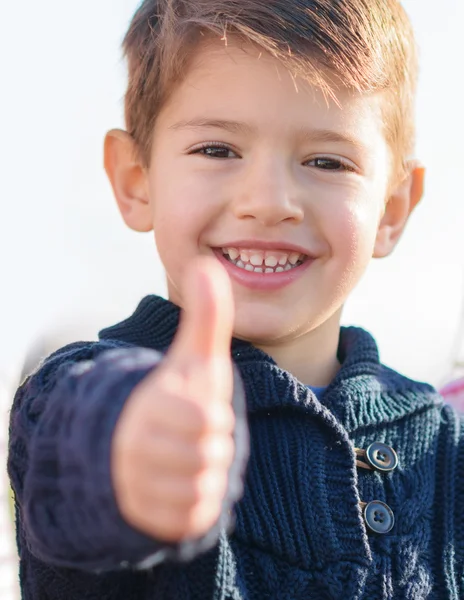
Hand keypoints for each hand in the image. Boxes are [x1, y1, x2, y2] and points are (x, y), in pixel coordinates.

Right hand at [111, 257, 235, 541]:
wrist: (137, 446)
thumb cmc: (176, 396)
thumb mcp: (194, 358)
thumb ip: (207, 315)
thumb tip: (208, 264)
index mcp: (151, 404)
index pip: (209, 418)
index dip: (212, 414)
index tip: (195, 409)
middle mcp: (138, 445)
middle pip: (210, 455)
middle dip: (211, 445)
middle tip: (194, 436)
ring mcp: (138, 484)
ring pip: (203, 487)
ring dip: (206, 473)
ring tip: (187, 457)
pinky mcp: (147, 517)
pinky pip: (193, 516)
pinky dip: (196, 502)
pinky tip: (181, 483)